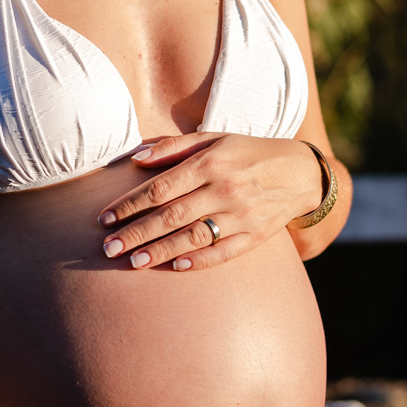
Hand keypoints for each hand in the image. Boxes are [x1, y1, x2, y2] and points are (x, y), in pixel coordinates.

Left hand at [97, 133, 323, 271]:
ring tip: (132, 262)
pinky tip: (176, 267)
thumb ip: (173, 147)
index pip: (161, 187)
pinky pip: (223, 252)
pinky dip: (199, 260)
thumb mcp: (213, 138)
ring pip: (193, 237)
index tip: (105, 218)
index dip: (130, 204)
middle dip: (136, 233)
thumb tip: (135, 159)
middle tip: (108, 248)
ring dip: (160, 251)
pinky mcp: (255, 236)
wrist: (300, 173)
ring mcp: (241, 215)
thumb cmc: (247, 152)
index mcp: (210, 163)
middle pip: (171, 216)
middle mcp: (224, 189)